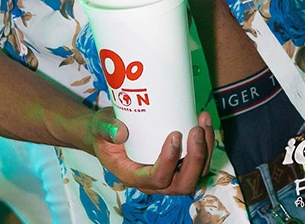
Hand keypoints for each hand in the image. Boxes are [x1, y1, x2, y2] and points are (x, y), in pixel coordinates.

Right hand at [87, 107, 213, 194]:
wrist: (108, 134)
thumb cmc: (104, 133)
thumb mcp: (99, 128)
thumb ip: (106, 129)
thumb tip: (121, 132)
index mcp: (134, 176)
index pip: (157, 179)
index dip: (169, 161)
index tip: (175, 135)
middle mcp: (154, 181)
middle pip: (182, 184)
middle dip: (195, 159)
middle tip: (195, 130)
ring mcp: (168, 174)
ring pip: (194, 174)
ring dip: (204, 150)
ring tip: (203, 121)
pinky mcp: (177, 163)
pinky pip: (197, 162)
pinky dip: (205, 144)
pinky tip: (203, 121)